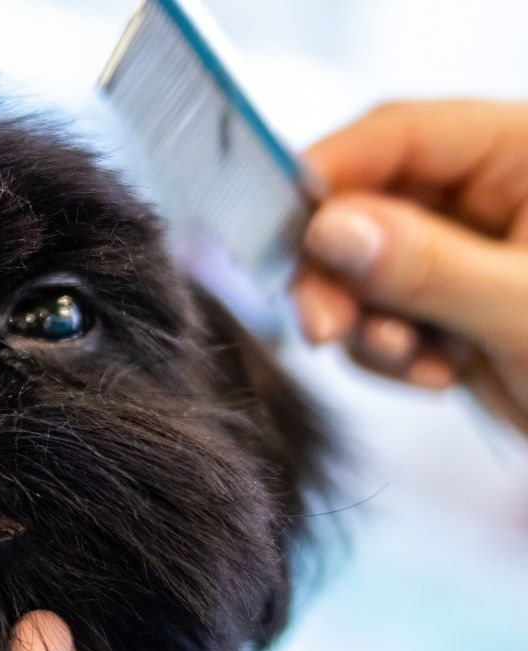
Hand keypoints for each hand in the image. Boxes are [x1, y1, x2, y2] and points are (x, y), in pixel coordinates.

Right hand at [292, 99, 527, 434]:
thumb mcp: (527, 308)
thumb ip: (425, 264)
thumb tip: (328, 229)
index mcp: (525, 153)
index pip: (402, 136)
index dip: (332, 176)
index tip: (286, 229)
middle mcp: (489, 193)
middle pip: (366, 206)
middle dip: (340, 273)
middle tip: (322, 328)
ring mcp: (466, 253)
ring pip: (364, 269)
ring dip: (366, 323)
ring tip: (411, 363)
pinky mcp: (453, 307)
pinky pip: (383, 316)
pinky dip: (390, 352)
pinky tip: (437, 376)